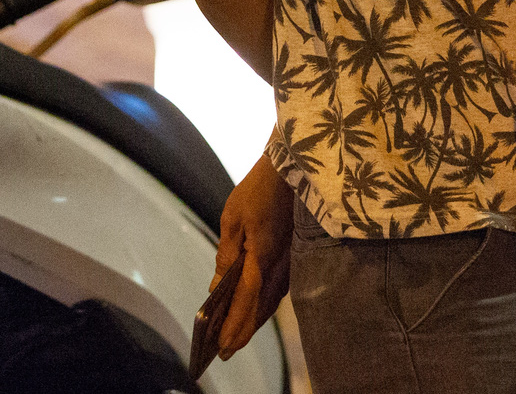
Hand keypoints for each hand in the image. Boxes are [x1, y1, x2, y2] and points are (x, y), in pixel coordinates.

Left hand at [211, 156, 294, 360]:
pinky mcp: (297, 251)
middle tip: (226, 351)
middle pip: (262, 306)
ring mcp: (293, 257)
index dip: (234, 325)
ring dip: (257, 320)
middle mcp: (281, 262)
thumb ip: (227, 255)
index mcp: (262, 254)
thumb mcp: (234, 218)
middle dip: (244, 330)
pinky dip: (269, 303)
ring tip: (240, 336)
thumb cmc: (260, 187)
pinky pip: (282, 286)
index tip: (221, 347)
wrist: (297, 163)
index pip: (246, 299)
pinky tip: (262, 308)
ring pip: (274, 299)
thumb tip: (218, 287)